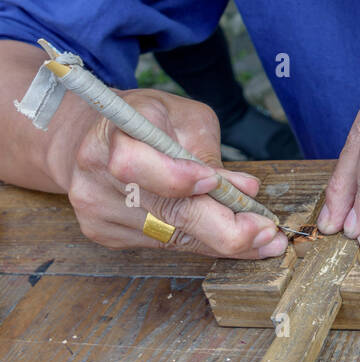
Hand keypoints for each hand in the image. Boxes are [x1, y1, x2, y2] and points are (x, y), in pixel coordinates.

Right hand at [62, 88, 286, 256]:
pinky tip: (224, 236)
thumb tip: (245, 190)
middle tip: (266, 233)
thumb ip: (209, 153)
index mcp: (111, 134)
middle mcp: (95, 176)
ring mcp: (95, 209)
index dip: (176, 177)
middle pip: (161, 212)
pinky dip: (197, 242)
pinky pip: (160, 245)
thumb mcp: (182, 116)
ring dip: (219, 240)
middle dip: (222, 228)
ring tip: (261, 239)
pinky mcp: (102, 232)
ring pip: (168, 236)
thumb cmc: (147, 119)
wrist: (91, 137)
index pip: (134, 163)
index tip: (216, 183)